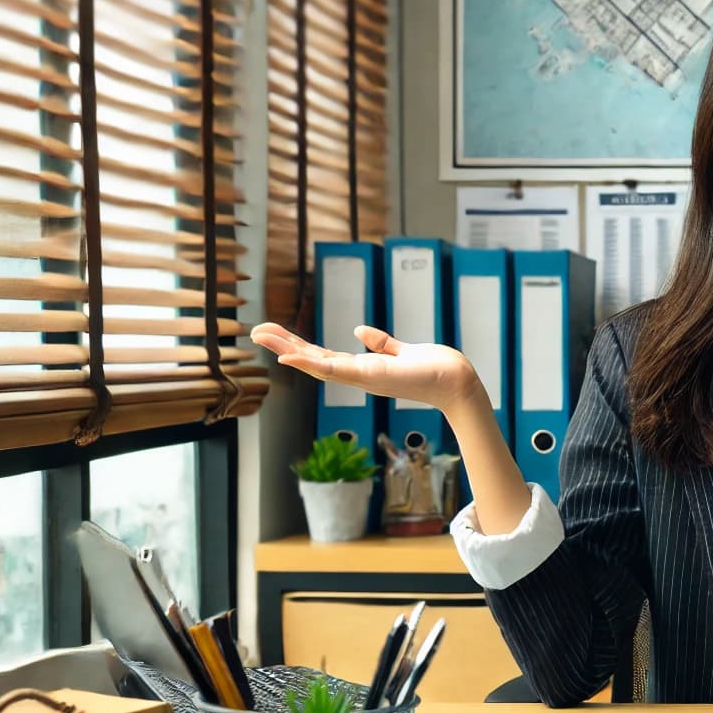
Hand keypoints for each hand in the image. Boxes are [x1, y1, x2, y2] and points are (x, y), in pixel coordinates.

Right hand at [250, 322, 482, 413]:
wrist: (456, 381)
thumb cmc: (434, 369)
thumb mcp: (401, 351)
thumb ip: (381, 343)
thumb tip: (360, 331)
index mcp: (362, 368)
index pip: (322, 356)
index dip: (298, 346)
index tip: (275, 333)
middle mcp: (357, 375)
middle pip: (312, 360)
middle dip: (284, 345)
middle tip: (256, 331)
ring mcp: (362, 378)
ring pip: (316, 364)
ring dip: (288, 350)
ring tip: (263, 337)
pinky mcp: (370, 376)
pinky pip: (334, 371)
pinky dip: (310, 365)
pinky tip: (288, 357)